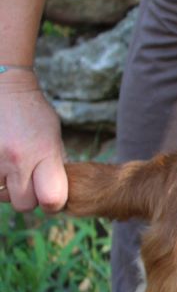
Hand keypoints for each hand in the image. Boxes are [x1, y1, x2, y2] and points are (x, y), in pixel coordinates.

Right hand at [0, 70, 67, 211]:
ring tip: (11, 168)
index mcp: (44, 153)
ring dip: (6, 188)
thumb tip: (57, 195)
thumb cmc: (33, 114)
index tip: (50, 196)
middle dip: (28, 197)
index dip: (53, 203)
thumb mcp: (53, 137)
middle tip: (28, 182)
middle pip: (24, 204)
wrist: (3, 87)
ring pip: (1, 196)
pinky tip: (1, 165)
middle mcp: (17, 158)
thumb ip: (54, 166)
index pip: (52, 199)